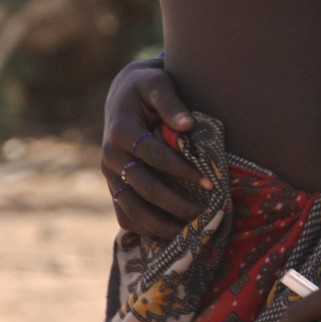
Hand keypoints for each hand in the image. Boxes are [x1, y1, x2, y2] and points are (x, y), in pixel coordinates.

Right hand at [100, 62, 208, 239]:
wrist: (124, 95)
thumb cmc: (147, 87)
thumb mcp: (157, 83)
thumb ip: (170, 103)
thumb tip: (187, 125)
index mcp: (121, 131)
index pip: (154, 157)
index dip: (182, 171)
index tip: (210, 183)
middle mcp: (111, 156)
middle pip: (145, 188)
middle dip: (176, 204)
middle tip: (206, 214)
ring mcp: (110, 175)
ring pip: (131, 209)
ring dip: (160, 225)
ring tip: (189, 233)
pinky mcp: (114, 186)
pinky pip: (125, 214)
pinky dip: (145, 229)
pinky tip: (170, 237)